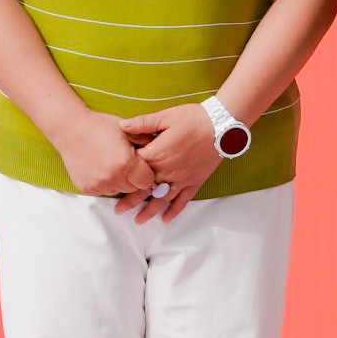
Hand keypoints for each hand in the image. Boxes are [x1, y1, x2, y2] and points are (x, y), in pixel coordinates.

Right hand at [51, 112, 156, 201]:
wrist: (70, 128)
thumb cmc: (100, 125)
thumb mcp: (128, 131)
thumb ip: (146, 143)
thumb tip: (161, 155)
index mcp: (126, 163)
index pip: (148, 181)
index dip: (147, 173)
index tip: (143, 166)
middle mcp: (113, 177)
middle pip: (134, 188)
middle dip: (134, 179)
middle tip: (128, 164)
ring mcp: (98, 185)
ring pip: (118, 191)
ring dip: (120, 182)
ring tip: (113, 164)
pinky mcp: (86, 189)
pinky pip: (103, 191)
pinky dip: (105, 183)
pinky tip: (101, 168)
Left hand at [117, 103, 224, 222]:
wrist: (222, 126)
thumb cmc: (194, 118)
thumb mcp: (167, 116)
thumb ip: (144, 123)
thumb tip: (122, 126)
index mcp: (157, 154)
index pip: (135, 169)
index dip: (123, 175)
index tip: (113, 182)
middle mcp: (168, 170)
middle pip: (145, 189)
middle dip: (131, 201)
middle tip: (118, 211)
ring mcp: (182, 178)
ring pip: (162, 199)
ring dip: (149, 211)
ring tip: (138, 221)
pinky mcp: (195, 181)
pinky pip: (183, 199)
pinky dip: (174, 210)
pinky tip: (166, 219)